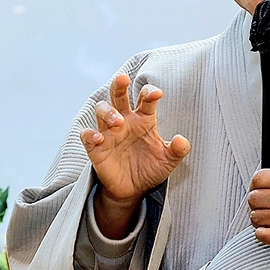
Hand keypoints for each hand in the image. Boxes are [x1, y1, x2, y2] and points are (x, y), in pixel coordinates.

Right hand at [81, 74, 190, 237]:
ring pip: (102, 110)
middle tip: (123, 79)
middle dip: (119, 85)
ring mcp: (109, 132)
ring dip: (108, 111)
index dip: (149, 92)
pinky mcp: (96, 148)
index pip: (145, 98)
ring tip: (118, 121)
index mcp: (144, 118)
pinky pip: (87, 135)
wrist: (134, 190)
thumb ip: (178, 150)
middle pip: (118, 95)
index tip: (157, 94)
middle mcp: (125, 120)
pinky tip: (98, 138)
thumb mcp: (168, 161)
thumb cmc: (151, 168)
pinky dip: (90, 134)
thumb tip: (182, 140)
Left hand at [247, 169, 269, 260]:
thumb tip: (261, 177)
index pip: (258, 179)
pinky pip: (260, 234)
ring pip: (255, 217)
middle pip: (253, 198)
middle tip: (267, 207)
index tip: (260, 191)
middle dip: (257, 204)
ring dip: (260, 220)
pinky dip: (263, 234)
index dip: (255, 186)